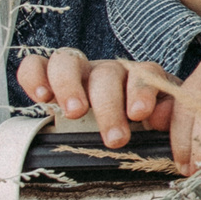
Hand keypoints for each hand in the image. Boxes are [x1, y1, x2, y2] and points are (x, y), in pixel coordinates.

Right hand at [15, 47, 171, 148]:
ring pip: (69, 61)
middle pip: (106, 73)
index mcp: (138, 77)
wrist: (110, 129)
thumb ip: (165, 115)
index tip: (139, 114)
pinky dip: (34, 76)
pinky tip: (41, 97)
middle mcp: (108, 70)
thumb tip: (158, 115)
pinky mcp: (49, 77)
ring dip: (70, 86)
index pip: (144, 72)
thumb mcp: (157, 122)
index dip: (141, 90)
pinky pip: (36, 65)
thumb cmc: (135, 126)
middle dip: (109, 106)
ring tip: (74, 113)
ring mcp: (78, 71)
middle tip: (114, 138)